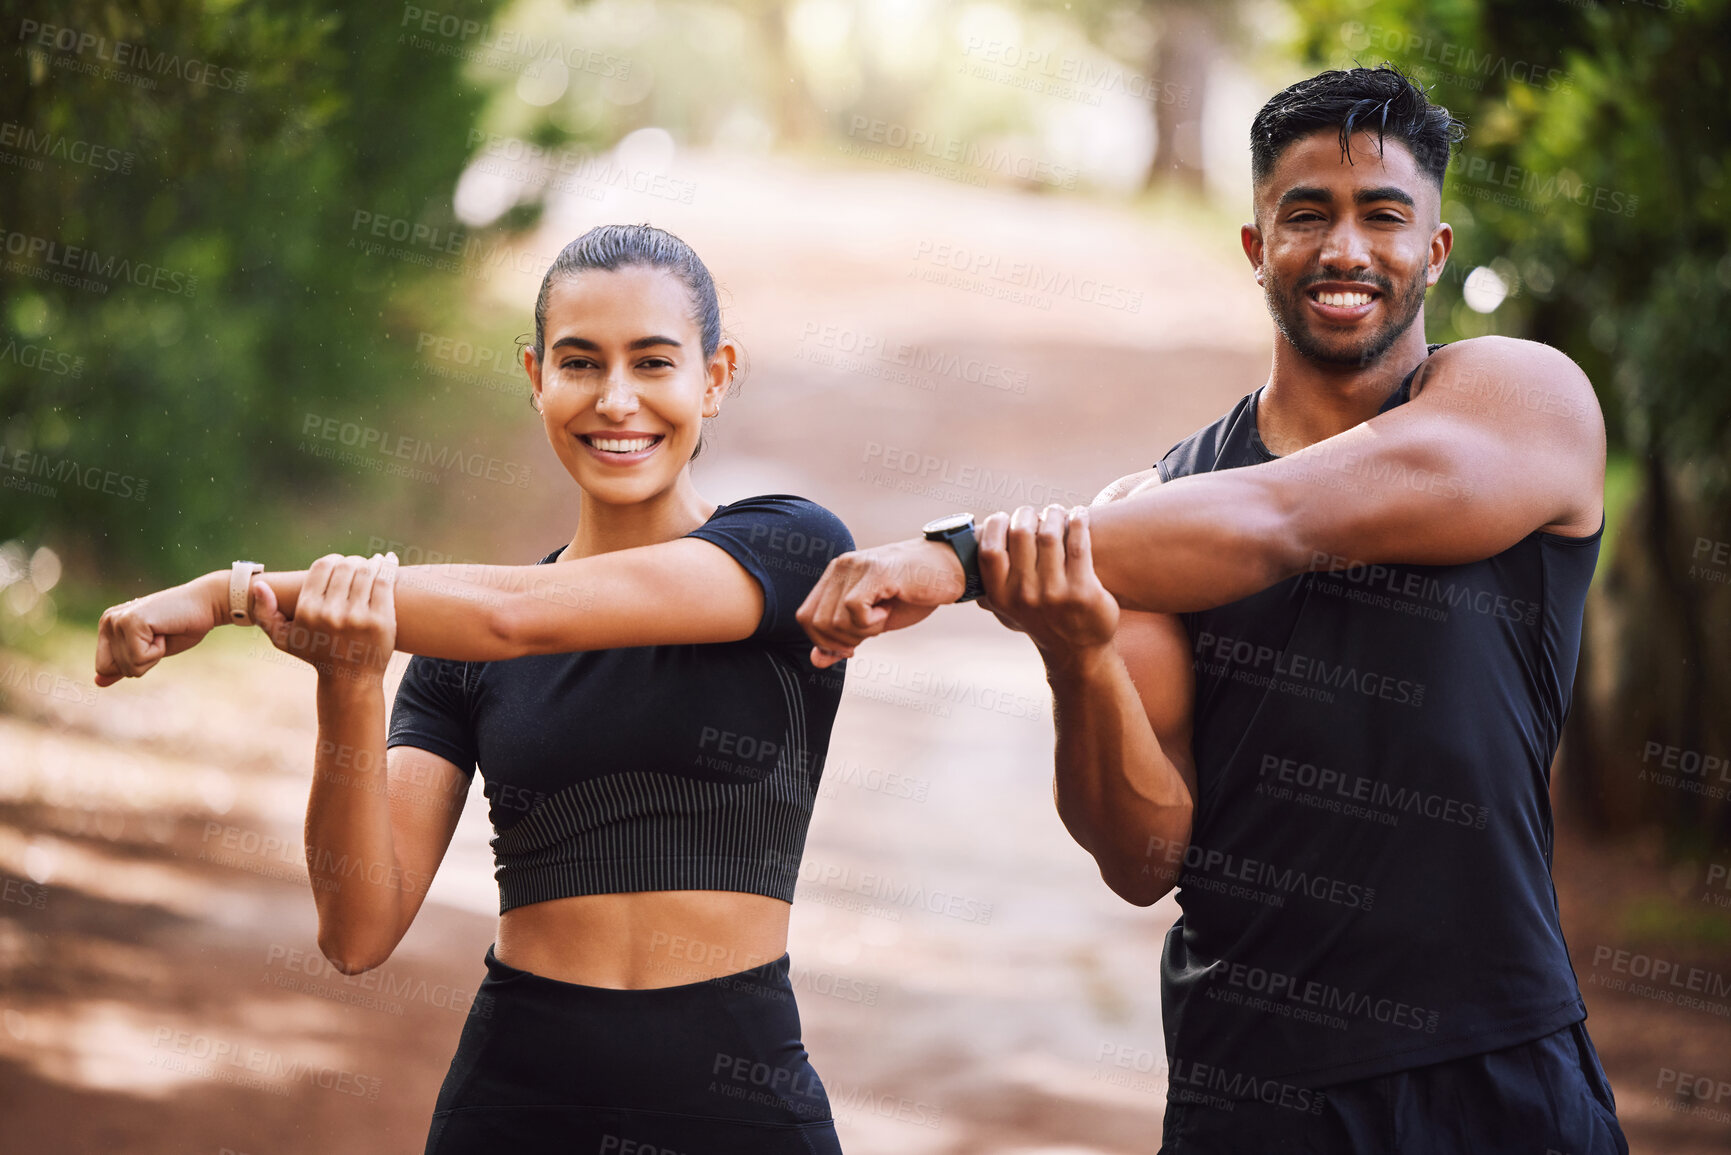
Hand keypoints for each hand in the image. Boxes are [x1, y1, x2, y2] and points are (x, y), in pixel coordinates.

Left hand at [94, 574, 228, 686]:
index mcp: (108, 626)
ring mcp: (118, 620)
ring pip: (128, 666)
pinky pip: (139, 658)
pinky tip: (164, 631)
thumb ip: (123, 664)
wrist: (206, 604)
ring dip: (153, 656)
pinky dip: (158, 651)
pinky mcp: (131, 622)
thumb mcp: (149, 651)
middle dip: (142, 662)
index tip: (151, 643)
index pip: (104, 667)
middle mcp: (108, 621)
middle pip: (113, 668)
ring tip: (162, 633)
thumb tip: (98, 682)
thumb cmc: (182, 627)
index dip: (133, 664)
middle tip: (159, 638)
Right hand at [253, 553, 397, 685]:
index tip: (338, 563)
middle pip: (345, 566)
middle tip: (357, 564)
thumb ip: (266, 613)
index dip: (332, 560)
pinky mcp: (381, 620)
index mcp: (308, 611)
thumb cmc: (316, 654)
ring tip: (373, 562)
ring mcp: (358, 616)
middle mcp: (331, 613)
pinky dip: (387, 567)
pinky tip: (387, 561)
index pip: (322, 567)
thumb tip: (259, 585)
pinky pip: (384, 582)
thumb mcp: (284, 639)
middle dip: (352, 561)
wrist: (350, 680)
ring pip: (366, 571)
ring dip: (370, 562)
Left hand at [796, 537, 967, 667]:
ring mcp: (857, 566)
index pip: (805, 617)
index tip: (852, 646)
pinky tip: (888, 609)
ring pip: (834, 618)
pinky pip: (853, 609)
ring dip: (861, 630)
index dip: (824, 641)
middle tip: (872, 630)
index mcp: (835, 576)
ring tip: (883, 616)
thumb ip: (844, 638)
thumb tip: (817, 660)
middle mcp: (841, 566)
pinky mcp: (876, 572)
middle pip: (816, 622)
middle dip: (842, 640)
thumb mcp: (873, 623)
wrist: (951, 570)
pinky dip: (871, 621)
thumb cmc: (913, 595)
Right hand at [976, 504, 1118, 660]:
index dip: (995, 525)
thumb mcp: (1007, 611)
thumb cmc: (1040, 620)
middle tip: (1034, 513)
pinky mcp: (1083, 591)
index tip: (1004, 517)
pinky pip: (1078, 544)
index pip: (990, 550)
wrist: (1077, 651)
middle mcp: (1024, 595)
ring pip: (1050, 534)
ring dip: (1054, 514)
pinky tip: (1080, 515)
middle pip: (1020, 534)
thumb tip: (962, 552)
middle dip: (1027, 514)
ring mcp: (1054, 593)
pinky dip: (1079, 521)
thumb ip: (988, 585)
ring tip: (1057, 512)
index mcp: (1001, 596)